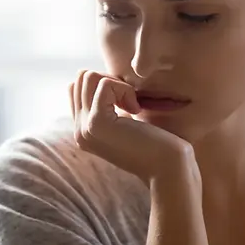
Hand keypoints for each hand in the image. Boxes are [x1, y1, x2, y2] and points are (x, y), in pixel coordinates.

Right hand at [69, 70, 196, 184]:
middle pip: (81, 78)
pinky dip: (125, 90)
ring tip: (132, 105)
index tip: (126, 101)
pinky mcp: (97, 123)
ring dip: (117, 84)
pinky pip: (104, 84)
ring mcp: (84, 128)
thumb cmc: (157, 143)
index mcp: (84, 130)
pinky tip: (136, 109)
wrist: (167, 167)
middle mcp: (78, 130)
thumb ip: (110, 106)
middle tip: (131, 101)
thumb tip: (100, 78)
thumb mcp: (127, 122)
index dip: (105, 84)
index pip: (76, 87)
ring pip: (88, 77)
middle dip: (111, 80)